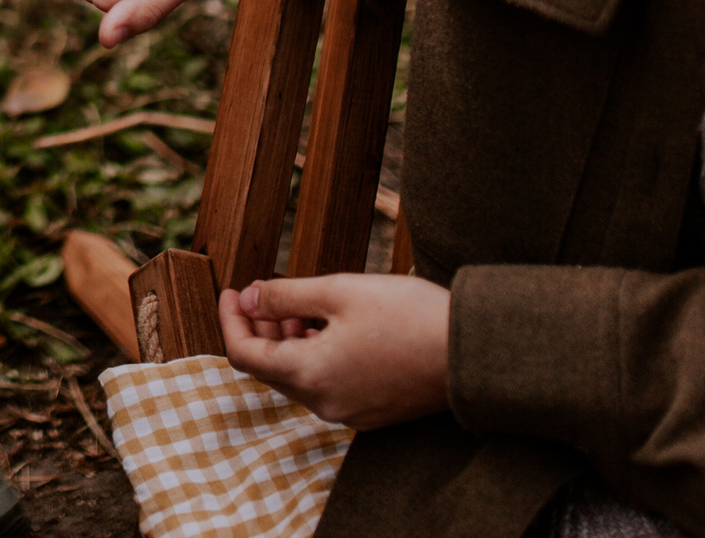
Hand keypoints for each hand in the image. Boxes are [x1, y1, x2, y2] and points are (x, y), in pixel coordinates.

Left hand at [219, 274, 450, 429]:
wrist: (474, 352)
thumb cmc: (410, 316)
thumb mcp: (339, 291)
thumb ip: (285, 296)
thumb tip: (249, 299)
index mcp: (311, 375)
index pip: (243, 355)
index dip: (230, 320)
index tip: (232, 290)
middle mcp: (325, 404)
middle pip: (269, 369)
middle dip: (259, 329)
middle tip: (264, 293)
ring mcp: (350, 413)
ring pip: (298, 378)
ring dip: (287, 342)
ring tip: (299, 305)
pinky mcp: (372, 412)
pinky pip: (326, 386)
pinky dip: (315, 356)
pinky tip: (329, 327)